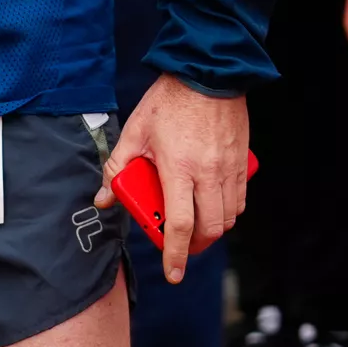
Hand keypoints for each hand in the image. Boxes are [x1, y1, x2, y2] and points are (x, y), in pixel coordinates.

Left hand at [96, 74, 249, 282]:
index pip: (180, 224)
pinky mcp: (243, 162)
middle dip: (196, 246)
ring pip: (229, 217)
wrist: (207, 73)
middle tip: (182, 246)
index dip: (176, 254)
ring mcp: (229, 169)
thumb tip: (104, 198)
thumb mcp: (135, 132)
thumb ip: (117, 167)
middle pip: (210, 228)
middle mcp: (208, 173)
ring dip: (213, 229)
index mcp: (179, 168)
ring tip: (196, 225)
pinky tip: (214, 205)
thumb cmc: (168, 101)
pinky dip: (229, 211)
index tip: (173, 273)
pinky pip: (240, 199)